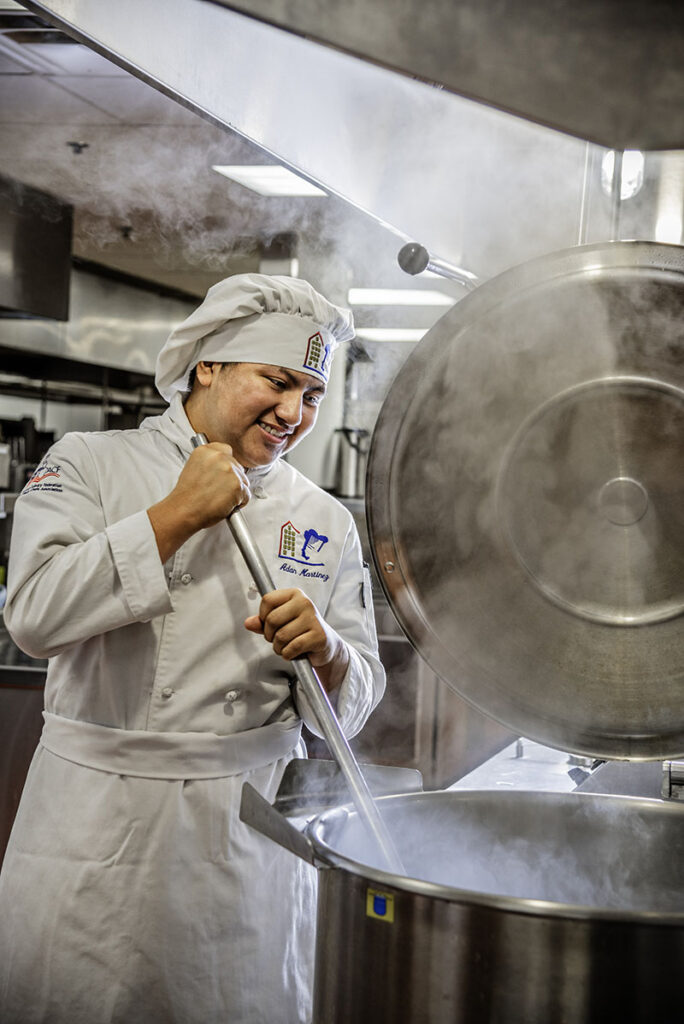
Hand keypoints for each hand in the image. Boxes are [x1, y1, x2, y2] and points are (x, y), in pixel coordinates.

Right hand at [148, 443, 249, 561]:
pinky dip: (239, 503)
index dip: (225, 465)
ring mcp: (229, 470)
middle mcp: (218, 457)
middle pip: (237, 466)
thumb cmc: (186, 496)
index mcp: (205, 451)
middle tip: (218, 491)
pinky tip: (224, 504)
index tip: (221, 474)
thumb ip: (209, 464)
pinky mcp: (237, 485)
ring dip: (236, 491)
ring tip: (219, 498)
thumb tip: (221, 468)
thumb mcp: (193, 469)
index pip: (226, 450)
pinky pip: (246, 495)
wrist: (184, 511)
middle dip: (231, 480)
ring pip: (244, 481)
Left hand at [244, 587, 348, 692]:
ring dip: (279, 647)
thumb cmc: (301, 630)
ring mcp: (313, 618)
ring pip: (281, 636)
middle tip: (277, 639)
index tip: (269, 624)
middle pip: (272, 619)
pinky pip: (292, 647)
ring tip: (286, 646)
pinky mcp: (319, 636)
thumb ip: (263, 622)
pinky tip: (294, 652)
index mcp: (294, 594)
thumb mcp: (281, 622)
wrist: (325, 644)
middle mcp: (305, 602)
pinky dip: (288, 654)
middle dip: (269, 635)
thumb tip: (249, 623)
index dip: (262, 616)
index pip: (267, 600)